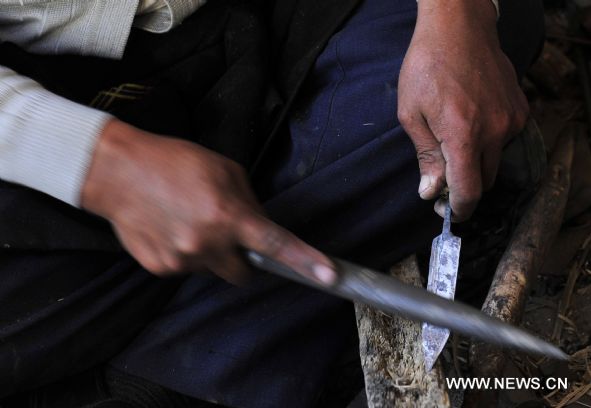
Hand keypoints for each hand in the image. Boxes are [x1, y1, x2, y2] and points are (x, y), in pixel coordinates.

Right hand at [81, 119, 336, 285]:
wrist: (116, 171)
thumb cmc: (172, 161)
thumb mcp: (223, 169)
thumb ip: (247, 202)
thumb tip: (260, 226)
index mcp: (228, 214)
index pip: (275, 244)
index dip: (306, 262)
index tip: (330, 277)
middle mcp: (207, 243)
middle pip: (242, 273)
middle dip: (242, 259)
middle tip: (226, 234)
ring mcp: (181, 260)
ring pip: (212, 269)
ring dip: (209, 253)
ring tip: (187, 219)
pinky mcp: (160, 267)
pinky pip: (185, 268)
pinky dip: (184, 253)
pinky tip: (170, 227)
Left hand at [397, 0, 528, 220]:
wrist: (458, 28)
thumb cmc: (427, 67)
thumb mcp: (411, 114)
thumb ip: (425, 157)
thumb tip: (430, 192)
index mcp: (462, 135)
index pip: (470, 190)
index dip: (460, 208)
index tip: (450, 212)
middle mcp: (493, 131)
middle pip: (485, 181)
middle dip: (465, 187)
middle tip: (442, 181)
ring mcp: (510, 119)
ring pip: (495, 161)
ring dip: (476, 164)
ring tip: (452, 143)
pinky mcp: (519, 109)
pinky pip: (504, 140)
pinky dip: (487, 143)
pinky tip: (469, 124)